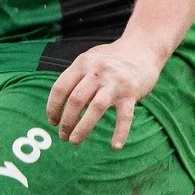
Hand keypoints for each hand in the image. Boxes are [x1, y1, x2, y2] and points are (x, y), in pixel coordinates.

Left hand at [46, 36, 166, 147]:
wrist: (143, 48)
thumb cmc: (112, 58)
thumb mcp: (90, 60)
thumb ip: (75, 76)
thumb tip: (59, 103)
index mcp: (82, 64)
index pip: (60, 88)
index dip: (53, 107)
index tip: (52, 121)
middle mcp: (97, 72)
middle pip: (75, 100)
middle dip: (66, 121)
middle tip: (63, 135)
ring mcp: (115, 83)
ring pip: (95, 108)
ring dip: (82, 128)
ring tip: (74, 141)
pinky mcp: (131, 93)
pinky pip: (125, 116)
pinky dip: (120, 133)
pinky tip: (115, 146)